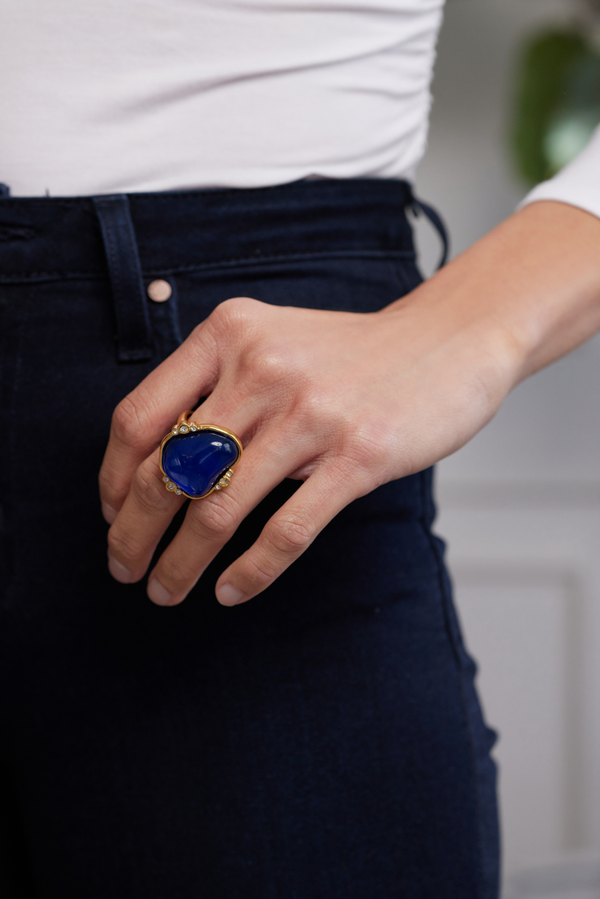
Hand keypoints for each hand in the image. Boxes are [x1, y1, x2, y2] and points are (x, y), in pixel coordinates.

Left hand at [99, 289, 516, 607]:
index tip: (112, 516)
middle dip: (132, 534)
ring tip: (167, 591)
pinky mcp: (358, 456)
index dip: (112, 479)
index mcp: (227, 335)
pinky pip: (286, 531)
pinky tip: (230, 591)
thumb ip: (216, 385)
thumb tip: (157, 465)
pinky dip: (249, 572)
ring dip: (180, 564)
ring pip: (218, 509)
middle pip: (166, 470)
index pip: (138, 418)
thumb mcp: (271, 341)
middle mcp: (261, 369)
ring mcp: (310, 414)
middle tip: (124, 570)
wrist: (448, 342)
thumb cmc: (351, 355)